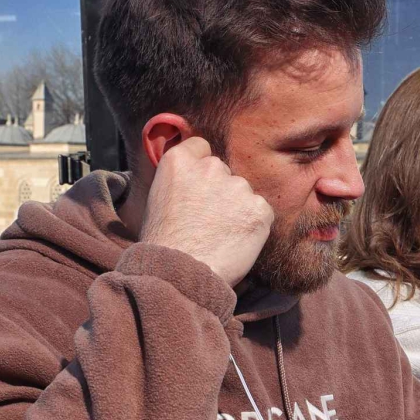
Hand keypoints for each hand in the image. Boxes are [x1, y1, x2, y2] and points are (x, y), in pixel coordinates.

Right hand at [139, 136, 273, 286]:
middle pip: (224, 171)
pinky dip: (254, 225)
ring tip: (220, 236)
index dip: (201, 168)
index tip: (200, 186)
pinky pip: (261, 211)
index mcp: (179, 161)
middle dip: (221, 191)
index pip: (201, 148)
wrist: (180, 272)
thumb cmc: (164, 244)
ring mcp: (236, 186)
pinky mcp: (258, 208)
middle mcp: (210, 167)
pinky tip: (236, 242)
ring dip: (238, 209)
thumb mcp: (157, 199)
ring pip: (243, 192)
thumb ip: (179, 180)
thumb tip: (194, 178)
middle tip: (209, 221)